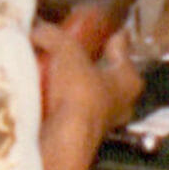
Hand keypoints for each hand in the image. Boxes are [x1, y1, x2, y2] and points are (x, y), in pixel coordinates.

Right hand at [33, 11, 144, 144]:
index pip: (122, 50)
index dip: (113, 37)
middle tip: (74, 49)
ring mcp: (102, 121)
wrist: (63, 141)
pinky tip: (44, 92)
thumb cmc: (78, 94)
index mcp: (129, 79)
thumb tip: (39, 29)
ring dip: (74, 83)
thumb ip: (54, 37)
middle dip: (91, 62)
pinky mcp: (81, 133)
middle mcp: (122, 102)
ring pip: (90, 94)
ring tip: (53, 68)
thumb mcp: (67, 54)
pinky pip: (72, 109)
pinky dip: (61, 100)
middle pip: (107, 73)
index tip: (108, 29)